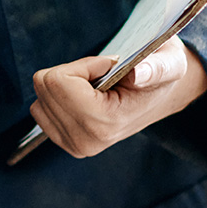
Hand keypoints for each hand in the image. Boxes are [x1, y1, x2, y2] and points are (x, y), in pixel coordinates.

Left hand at [30, 36, 206, 158]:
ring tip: (96, 89)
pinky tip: (84, 99)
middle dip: (72, 72)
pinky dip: (57, 96)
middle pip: (44, 85)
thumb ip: (155, 68)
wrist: (159, 96)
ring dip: (64, 83)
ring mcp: (73, 145)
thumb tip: (138, 74)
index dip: (82, 65)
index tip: (108, 69)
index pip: (57, 81)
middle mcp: (86, 141)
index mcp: (106, 123)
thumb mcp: (168, 63)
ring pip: (39, 94)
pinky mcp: (64, 142)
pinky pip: (38, 107)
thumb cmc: (160, 74)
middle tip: (103, 78)